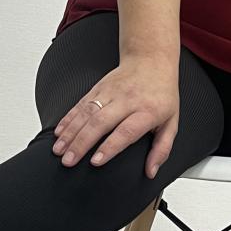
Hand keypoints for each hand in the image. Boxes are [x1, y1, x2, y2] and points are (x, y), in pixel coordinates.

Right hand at [52, 58, 179, 179]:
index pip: (125, 131)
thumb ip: (162, 149)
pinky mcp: (97, 88)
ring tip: (59, 150)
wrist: (151, 60)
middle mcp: (126, 101)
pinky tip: (58, 132)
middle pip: (100, 123)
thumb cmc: (162, 94)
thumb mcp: (171, 122)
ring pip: (85, 114)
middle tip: (69, 161)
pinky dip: (67, 119)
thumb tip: (151, 170)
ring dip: (69, 133)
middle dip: (81, 143)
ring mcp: (109, 93)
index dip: (109, 147)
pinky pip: (79, 105)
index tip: (96, 161)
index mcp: (146, 111)